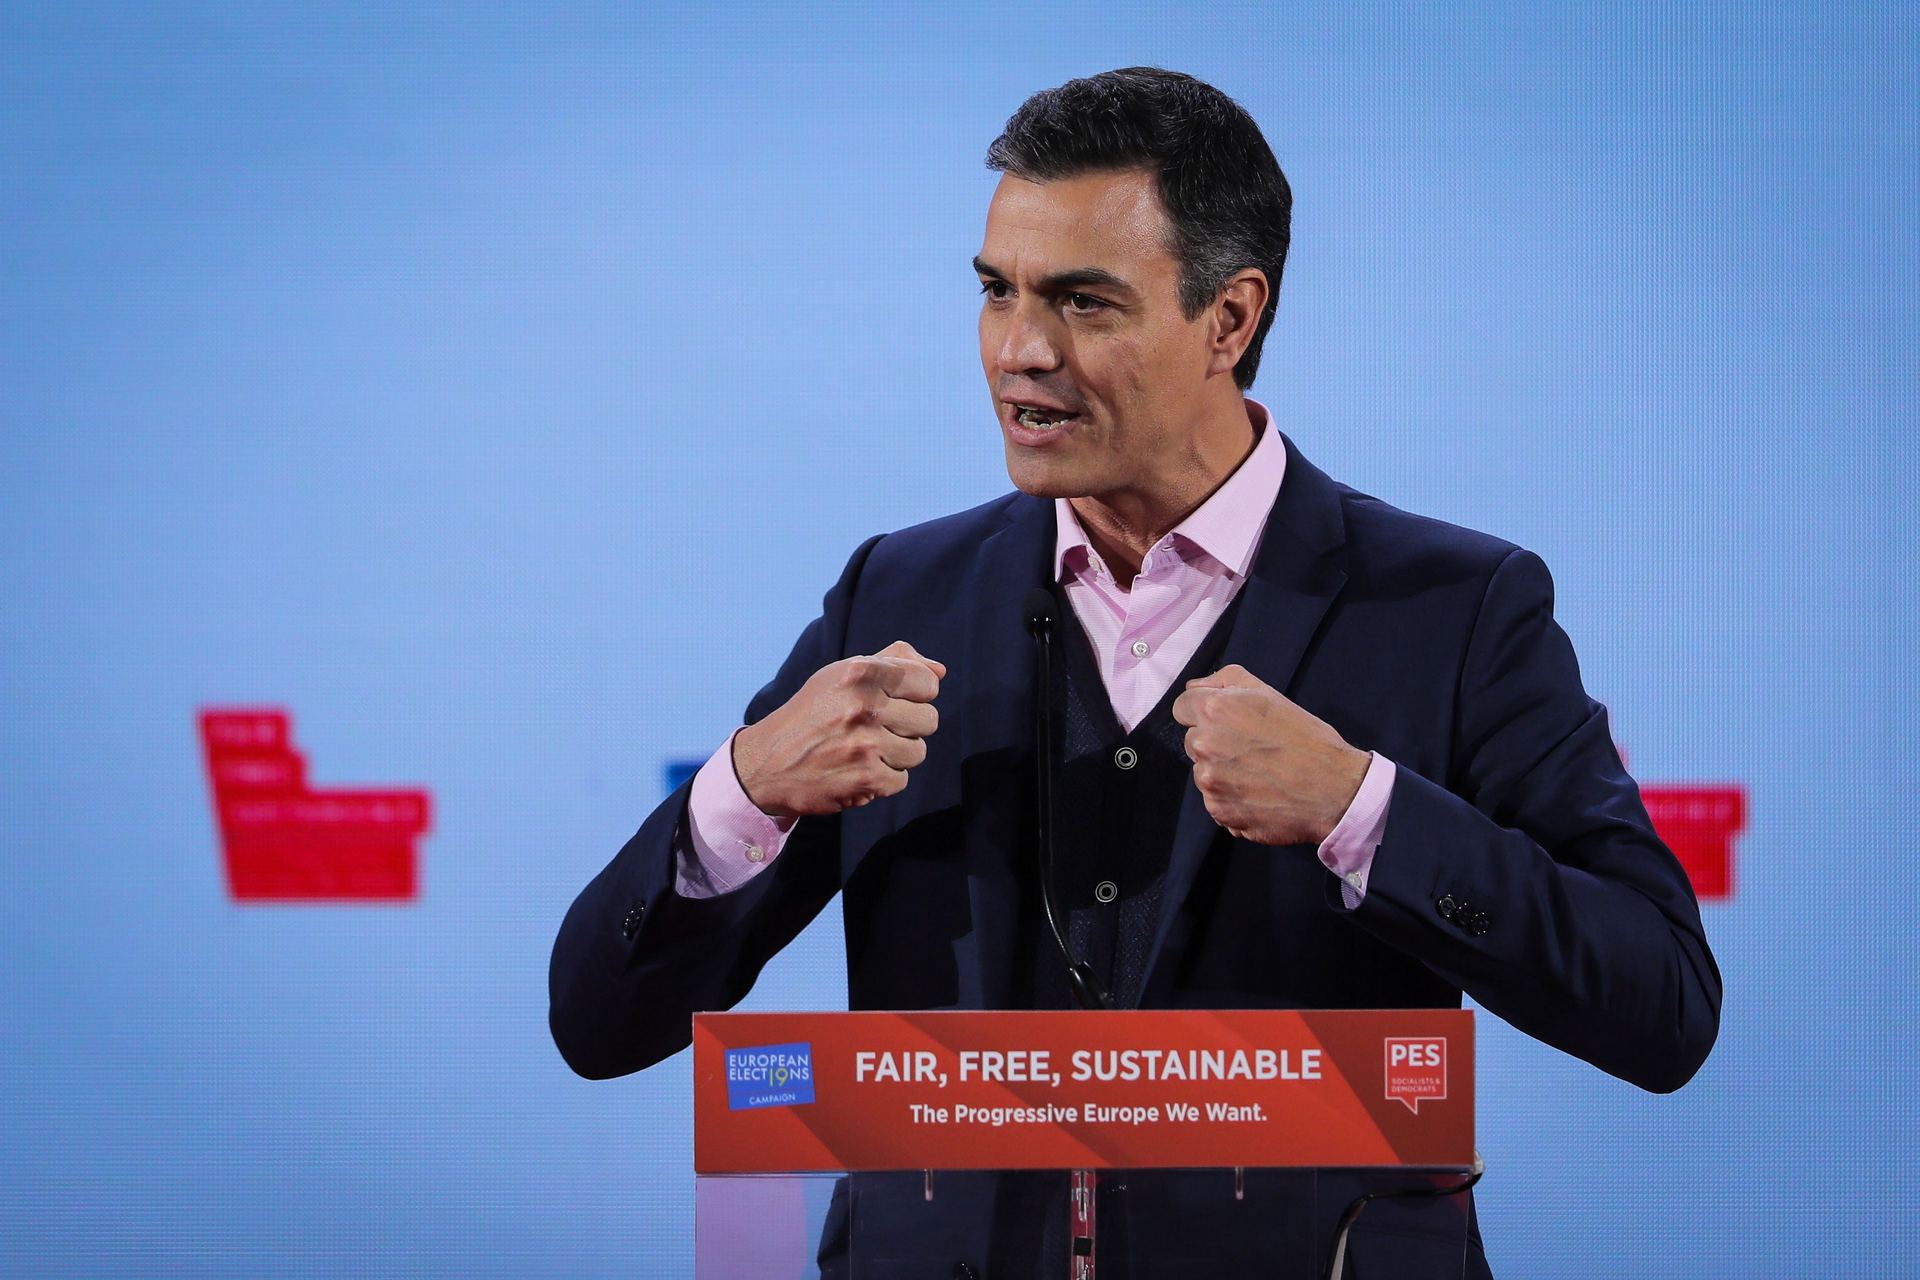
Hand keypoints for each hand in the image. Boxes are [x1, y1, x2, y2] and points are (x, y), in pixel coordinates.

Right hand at [731, 640, 944, 817]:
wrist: (765, 762)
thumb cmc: (811, 713)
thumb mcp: (842, 674)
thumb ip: (893, 662)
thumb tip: (940, 670)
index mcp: (861, 672)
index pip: (928, 683)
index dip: (914, 696)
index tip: (891, 702)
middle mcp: (864, 705)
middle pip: (929, 720)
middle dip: (907, 727)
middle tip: (874, 730)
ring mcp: (865, 744)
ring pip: (918, 752)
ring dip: (895, 756)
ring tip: (864, 751)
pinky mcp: (864, 779)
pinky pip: (900, 780)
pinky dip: (882, 780)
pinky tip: (857, 771)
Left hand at [1170, 664, 1370, 845]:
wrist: (1335, 790)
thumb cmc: (1306, 738)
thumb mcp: (1268, 693)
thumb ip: (1224, 681)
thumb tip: (1194, 687)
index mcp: (1215, 710)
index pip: (1182, 707)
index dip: (1203, 712)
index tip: (1226, 722)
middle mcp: (1205, 745)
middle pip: (1192, 741)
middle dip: (1214, 743)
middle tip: (1251, 749)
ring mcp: (1210, 782)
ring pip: (1204, 773)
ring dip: (1222, 773)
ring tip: (1259, 774)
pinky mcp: (1219, 811)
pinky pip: (1216, 801)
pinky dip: (1232, 799)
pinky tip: (1260, 794)